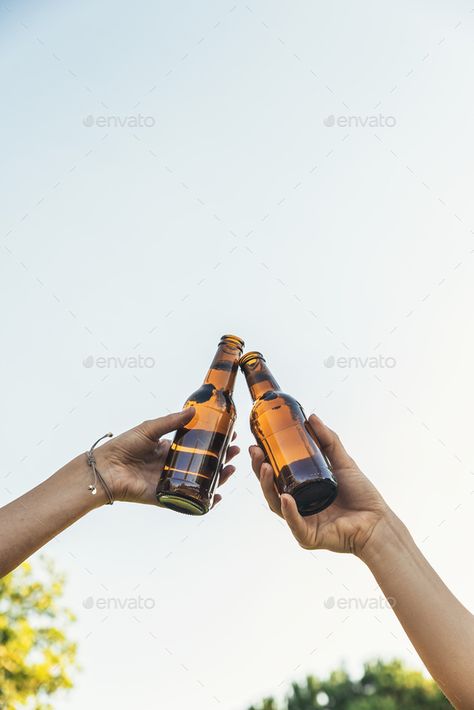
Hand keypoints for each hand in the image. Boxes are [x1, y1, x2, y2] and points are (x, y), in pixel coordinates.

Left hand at [94, 408, 238, 505]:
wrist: (105, 469)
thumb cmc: (123, 447)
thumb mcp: (150, 429)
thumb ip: (171, 421)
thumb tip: (193, 411)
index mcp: (168, 450)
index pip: (197, 445)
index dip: (214, 441)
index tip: (229, 434)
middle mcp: (172, 467)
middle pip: (203, 464)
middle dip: (221, 458)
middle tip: (235, 451)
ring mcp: (171, 483)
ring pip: (200, 482)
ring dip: (218, 477)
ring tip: (230, 468)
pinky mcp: (166, 498)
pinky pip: (189, 502)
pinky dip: (205, 501)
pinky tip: (218, 495)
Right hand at [249, 414, 389, 556]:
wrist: (378, 521)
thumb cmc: (361, 495)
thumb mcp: (342, 462)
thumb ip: (328, 440)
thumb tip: (311, 417)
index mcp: (302, 491)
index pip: (276, 476)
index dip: (264, 461)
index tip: (256, 444)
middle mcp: (298, 506)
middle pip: (270, 489)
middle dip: (260, 471)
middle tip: (256, 453)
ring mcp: (302, 522)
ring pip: (277, 505)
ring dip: (268, 487)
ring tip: (265, 468)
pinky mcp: (309, 537)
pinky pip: (295, 524)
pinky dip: (289, 511)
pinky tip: (285, 497)